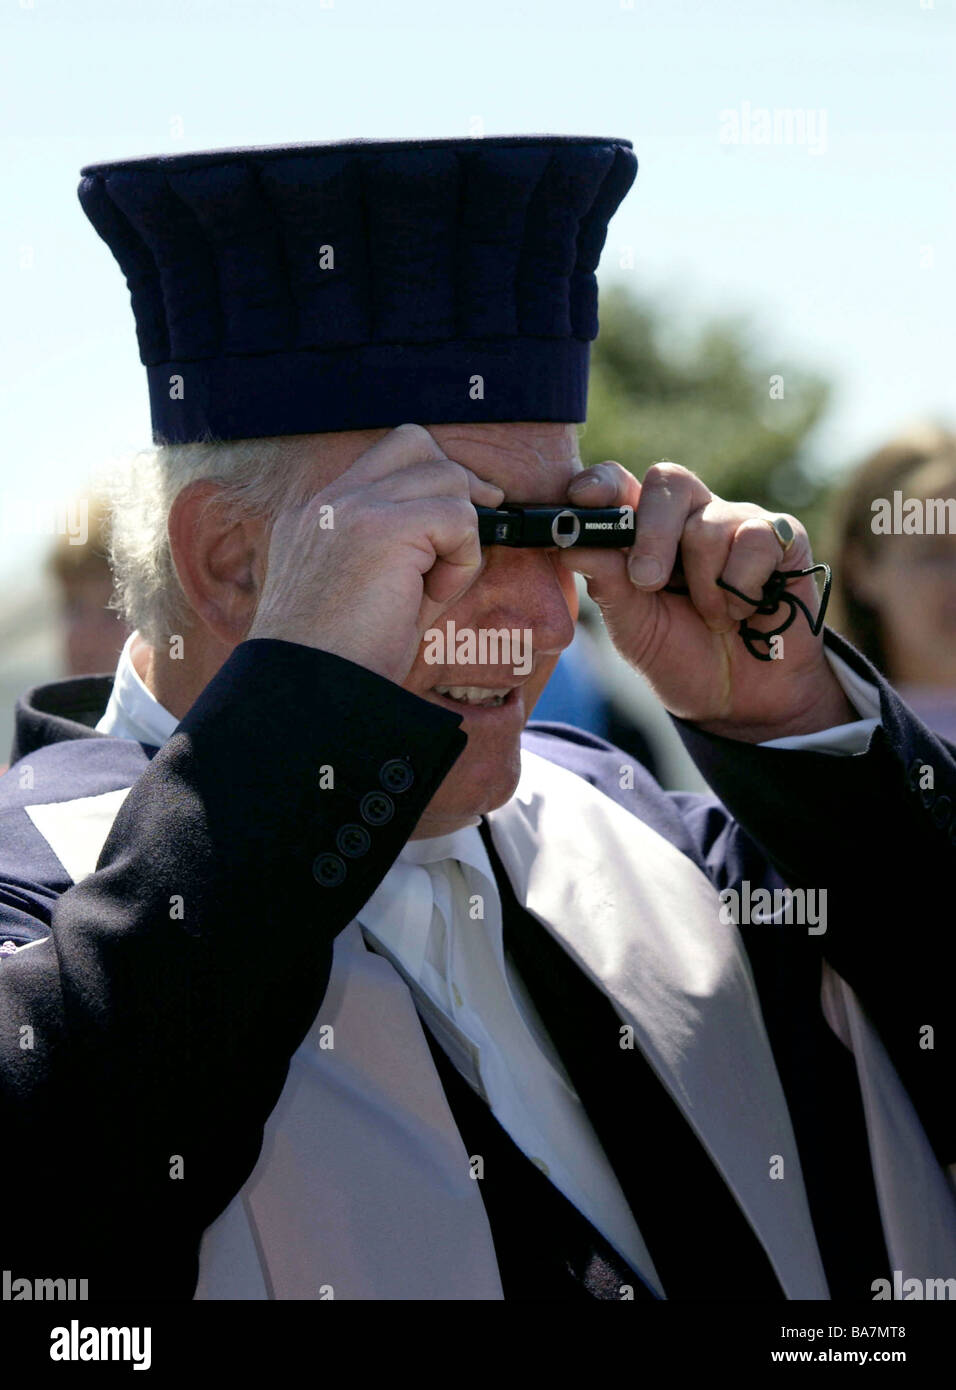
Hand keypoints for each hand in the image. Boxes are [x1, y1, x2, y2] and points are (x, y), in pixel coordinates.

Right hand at [247, 424, 503, 683]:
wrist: (309, 693)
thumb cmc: (340, 661)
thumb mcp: (361, 589)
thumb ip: (397, 548)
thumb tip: (462, 523)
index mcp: (316, 512)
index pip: (386, 454)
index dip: (430, 478)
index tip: (453, 524)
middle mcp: (327, 499)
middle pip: (417, 443)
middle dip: (457, 487)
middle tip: (466, 540)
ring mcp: (350, 507)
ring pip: (446, 478)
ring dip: (458, 535)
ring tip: (433, 590)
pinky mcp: (380, 528)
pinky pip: (459, 519)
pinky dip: (462, 562)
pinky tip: (432, 600)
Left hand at [558, 461, 855, 740]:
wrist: (743, 701)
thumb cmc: (683, 658)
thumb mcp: (635, 628)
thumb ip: (608, 585)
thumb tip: (569, 545)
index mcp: (644, 531)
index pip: (620, 484)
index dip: (602, 484)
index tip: (582, 498)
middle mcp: (690, 516)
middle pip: (668, 482)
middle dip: (653, 535)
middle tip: (648, 583)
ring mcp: (737, 521)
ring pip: (709, 525)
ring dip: (705, 585)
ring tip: (714, 618)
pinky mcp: (782, 536)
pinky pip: (756, 540)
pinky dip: (742, 586)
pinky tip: (746, 609)